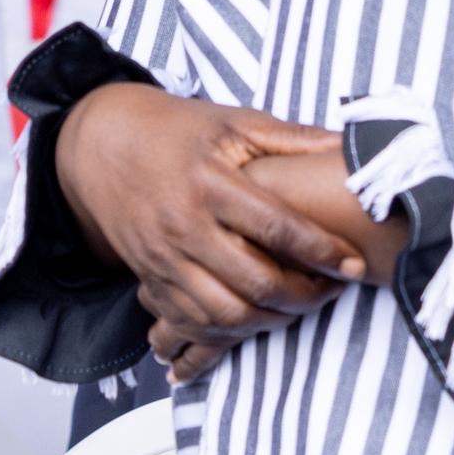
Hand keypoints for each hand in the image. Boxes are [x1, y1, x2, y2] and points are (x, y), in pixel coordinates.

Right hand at [54, 83, 363, 370]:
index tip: (353, 263)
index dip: (321, 250)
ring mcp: (164, 256)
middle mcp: (184, 224)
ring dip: (271, 320)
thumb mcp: (232, 123)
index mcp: (209, 182)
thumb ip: (293, 139)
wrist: (100, 144)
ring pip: (225, 313)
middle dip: (305, 296)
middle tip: (333, 289)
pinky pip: (194, 320)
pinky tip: (257, 316)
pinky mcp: (151, 276)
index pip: (275, 226)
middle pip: (254, 281)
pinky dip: (231, 331)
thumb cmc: (175, 131)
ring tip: (299, 306)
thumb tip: (351, 145)